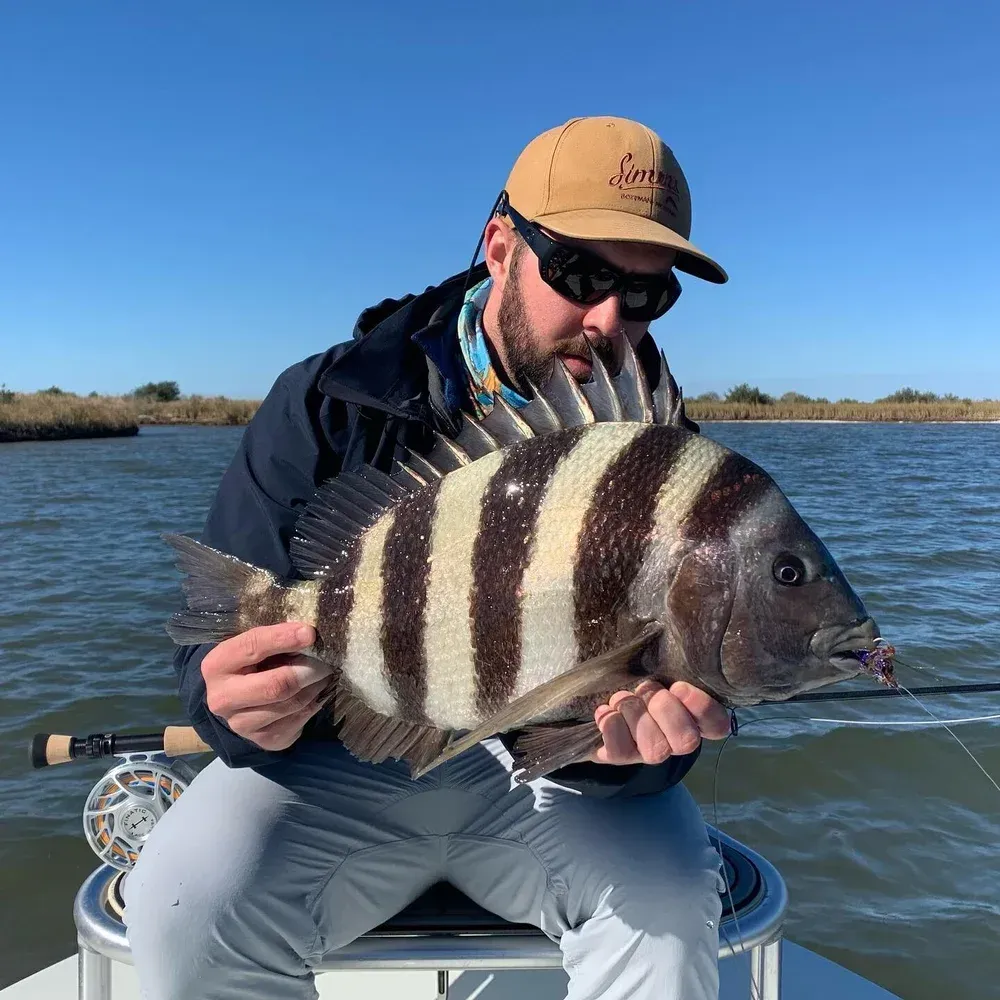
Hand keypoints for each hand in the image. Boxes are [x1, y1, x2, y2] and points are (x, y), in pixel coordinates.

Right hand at [201, 622, 332, 750]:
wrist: (238, 701)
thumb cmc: (251, 662)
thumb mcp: (254, 646)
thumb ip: (274, 638)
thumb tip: (308, 633)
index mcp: (217, 665)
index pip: (252, 647)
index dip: (283, 638)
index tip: (309, 633)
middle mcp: (223, 698)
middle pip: (276, 686)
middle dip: (308, 670)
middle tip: (327, 660)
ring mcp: (242, 724)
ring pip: (292, 703)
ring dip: (316, 685)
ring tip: (324, 672)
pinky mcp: (264, 739)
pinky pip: (300, 718)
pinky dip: (316, 701)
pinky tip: (318, 689)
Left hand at [589, 680, 729, 765]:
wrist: (610, 700)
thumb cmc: (644, 679)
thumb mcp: (663, 670)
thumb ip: (674, 667)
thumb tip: (680, 646)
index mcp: (696, 717)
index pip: (717, 724)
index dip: (701, 707)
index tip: (679, 686)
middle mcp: (678, 740)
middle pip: (686, 740)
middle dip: (663, 708)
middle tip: (647, 688)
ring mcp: (651, 752)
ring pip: (654, 747)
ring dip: (634, 714)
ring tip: (623, 698)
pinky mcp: (623, 757)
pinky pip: (620, 751)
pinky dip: (611, 724)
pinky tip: (606, 710)